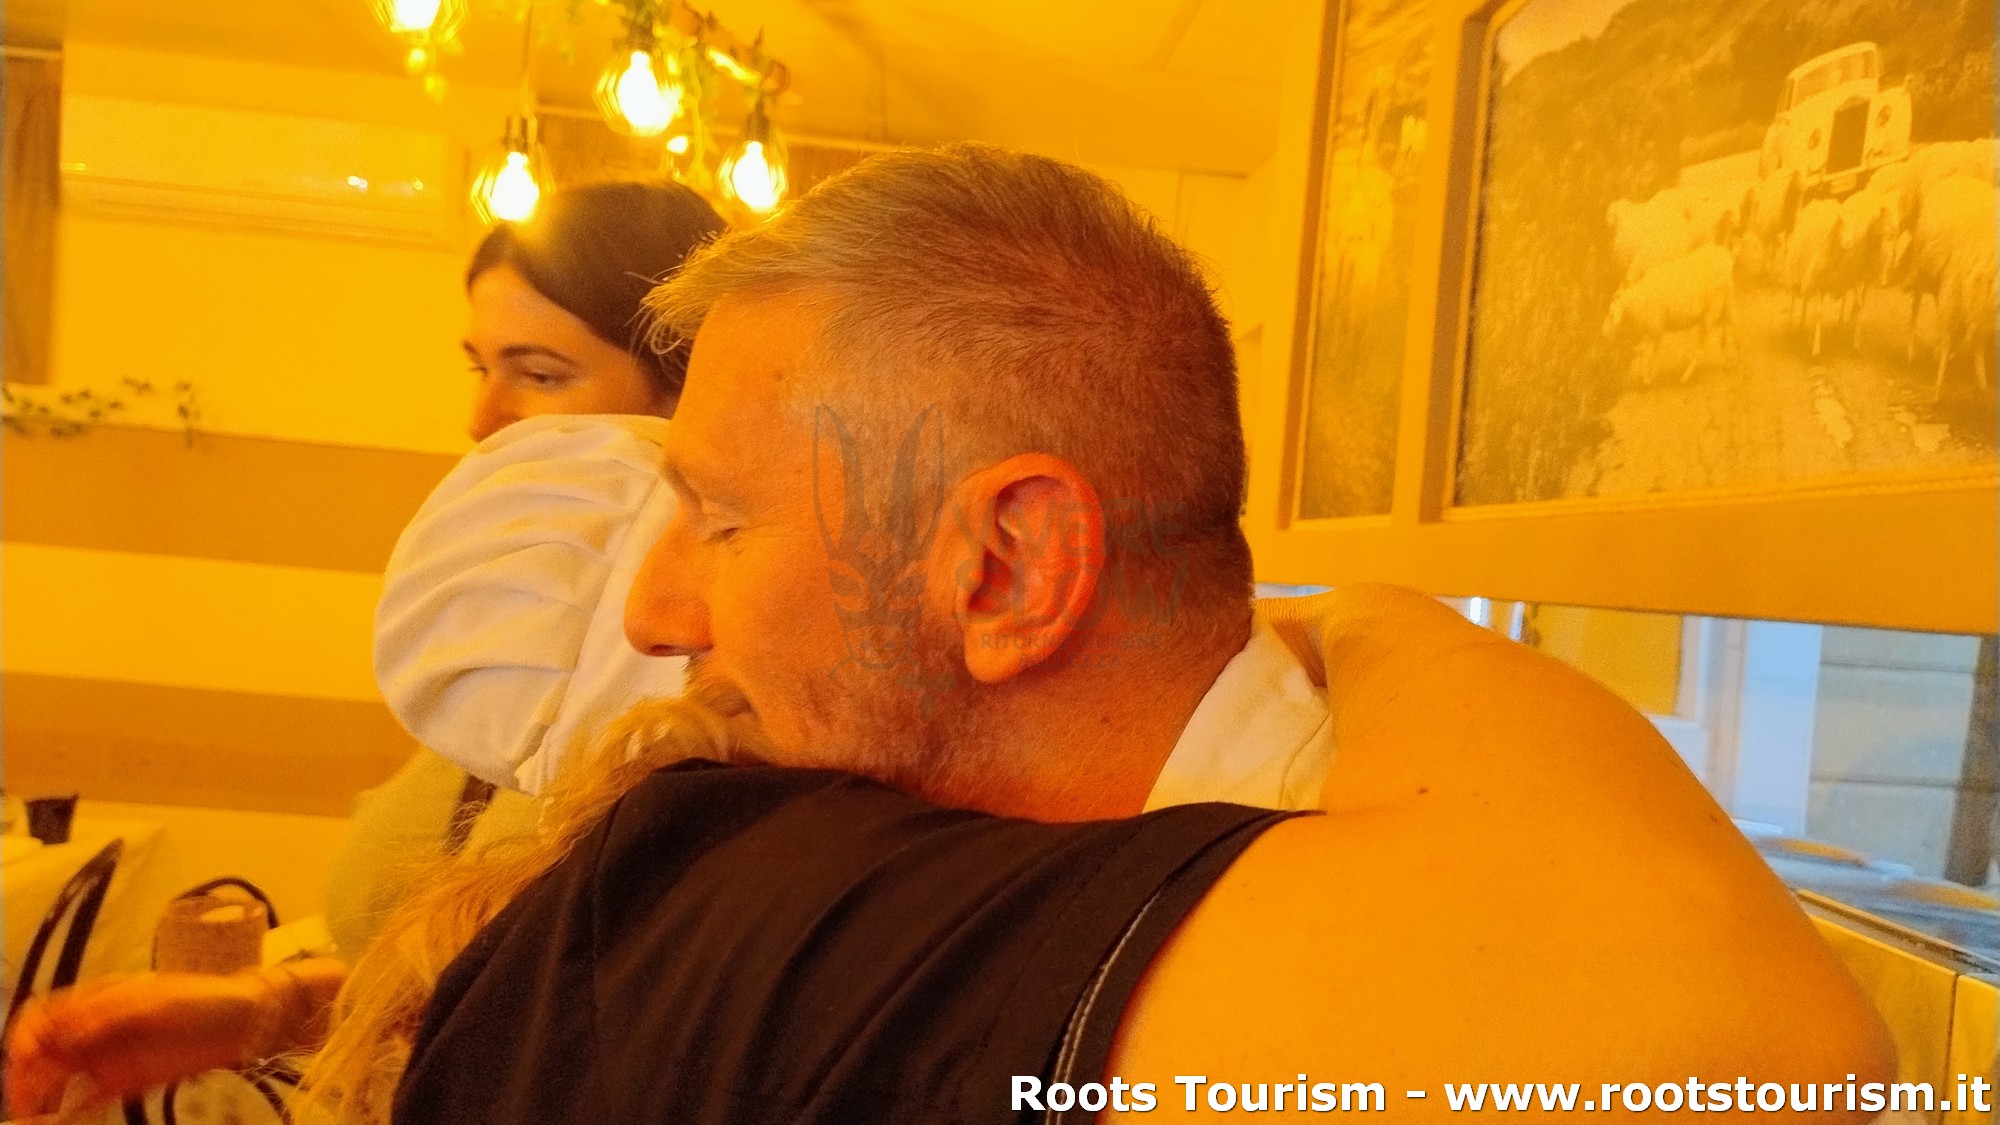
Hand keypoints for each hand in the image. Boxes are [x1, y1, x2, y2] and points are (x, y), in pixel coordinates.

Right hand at [4, 971, 283, 1116]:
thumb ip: (112, 1016)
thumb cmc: (209, 1000)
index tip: (23, 1060)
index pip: (43, 1014)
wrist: (252, 1022)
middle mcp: (96, 1028)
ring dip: (40, 1097)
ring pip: (57, 1078)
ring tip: (33, 1117)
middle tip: (23, 1102)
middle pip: (43, 1051)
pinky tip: (60, 1122)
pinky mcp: (126, 1081)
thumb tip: (70, 1032)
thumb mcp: (160, 1001)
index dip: (25, 1036)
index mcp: (99, 998)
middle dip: (25, 1074)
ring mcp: (109, 1056)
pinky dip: (68, 1112)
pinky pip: (86, 1100)